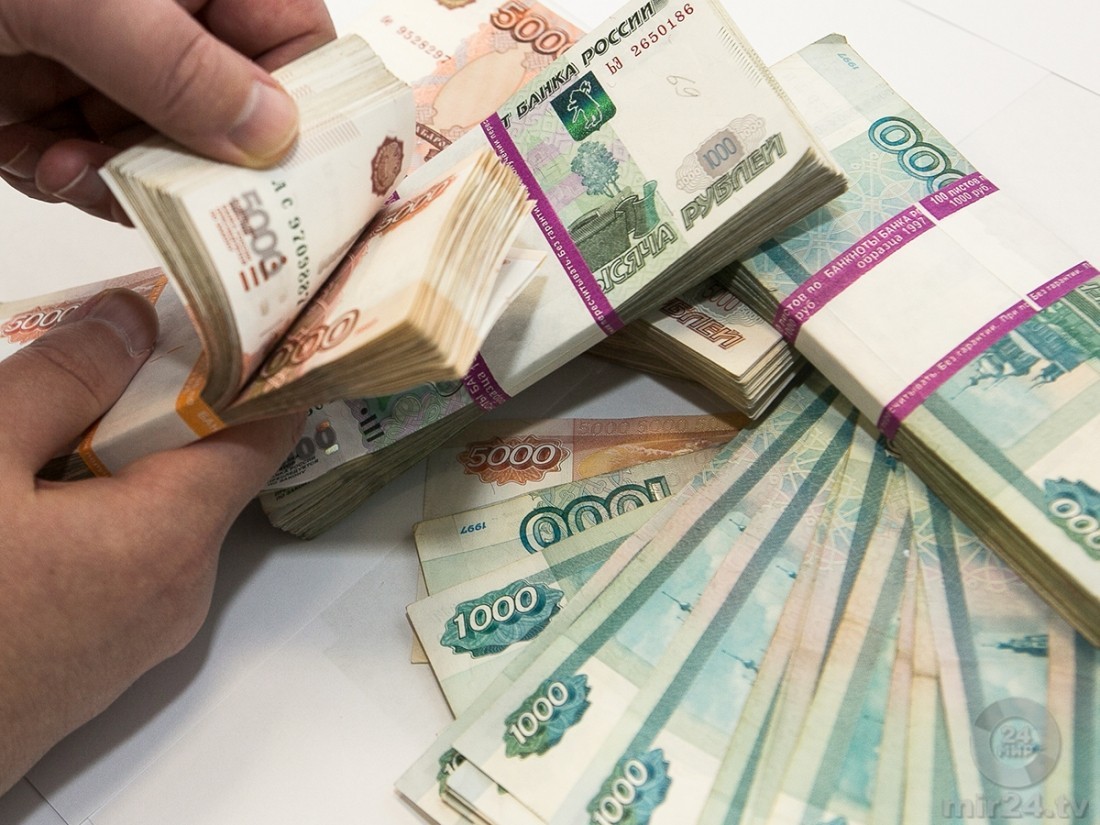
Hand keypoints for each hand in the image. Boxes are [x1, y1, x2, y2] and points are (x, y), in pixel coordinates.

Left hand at [0, 0, 334, 221]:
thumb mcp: (80, 3)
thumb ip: (178, 65)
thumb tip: (277, 133)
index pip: (293, 36)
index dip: (306, 103)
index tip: (294, 172)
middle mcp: (159, 24)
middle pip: (231, 117)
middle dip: (198, 167)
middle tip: (184, 201)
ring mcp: (104, 65)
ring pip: (162, 157)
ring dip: (121, 182)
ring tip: (72, 167)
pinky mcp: (48, 105)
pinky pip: (93, 169)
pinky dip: (63, 178)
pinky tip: (34, 156)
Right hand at [0, 289, 302, 792]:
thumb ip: (62, 381)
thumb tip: (134, 316)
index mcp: (170, 536)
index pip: (265, 433)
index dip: (256, 370)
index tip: (234, 319)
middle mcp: (177, 590)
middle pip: (203, 469)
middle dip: (154, 407)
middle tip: (101, 353)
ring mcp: (140, 632)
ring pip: (154, 515)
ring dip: (109, 461)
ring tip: (39, 427)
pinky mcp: (99, 658)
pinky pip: (118, 560)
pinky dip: (88, 514)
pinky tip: (22, 499)